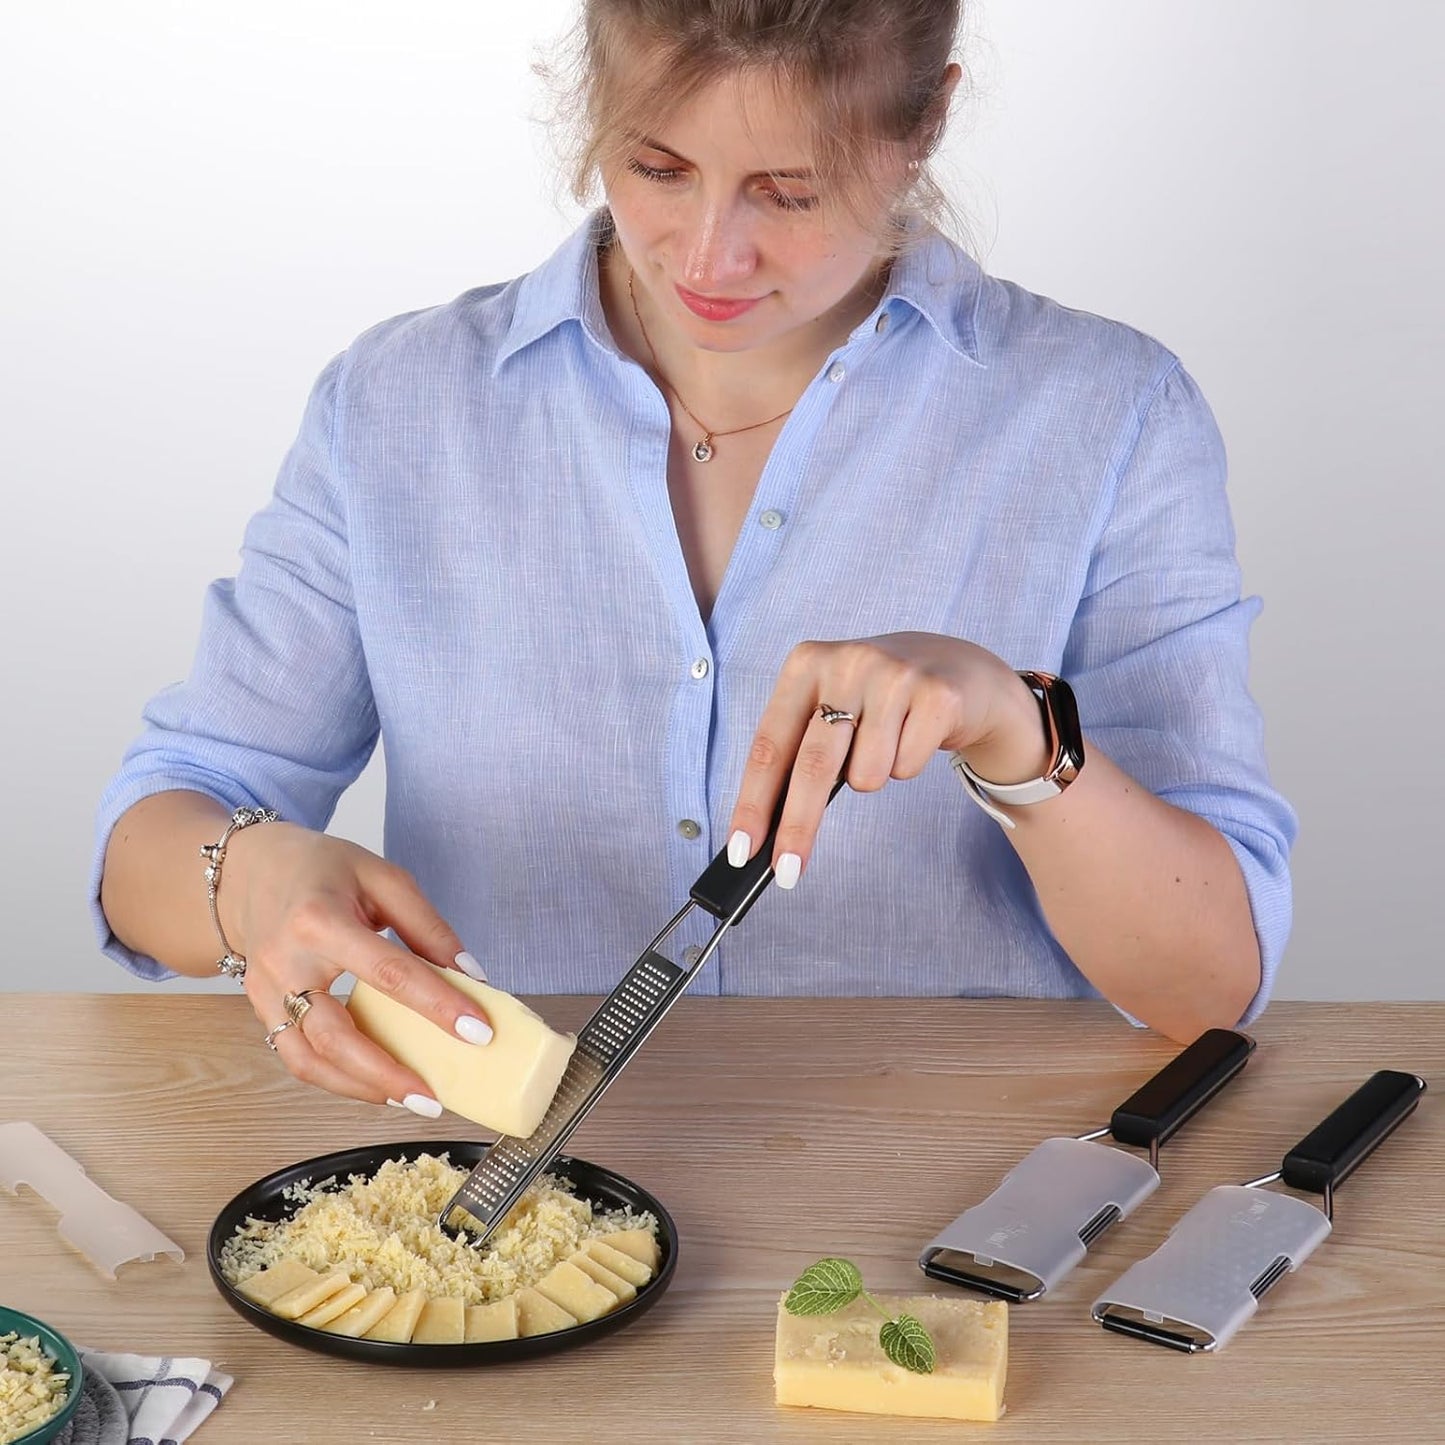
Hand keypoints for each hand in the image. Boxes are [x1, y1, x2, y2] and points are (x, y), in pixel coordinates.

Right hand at [219, 823, 491, 1112]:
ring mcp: (266, 992)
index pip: (388, 972)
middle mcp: (287, 962)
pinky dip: (336, 1079)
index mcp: (321, 919)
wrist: (247, 873)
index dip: (437, 1004)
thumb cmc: (321, 869)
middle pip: (337, 1033)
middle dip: (389, 1072)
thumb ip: (427, 926)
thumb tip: (471, 976)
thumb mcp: (382, 879)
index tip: (478, 1030)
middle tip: (435, 1095)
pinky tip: (376, 1084)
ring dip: (362, 1087)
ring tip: (411, 1098)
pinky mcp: (261, 1010)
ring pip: (309, 1058)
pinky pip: (296, 1057)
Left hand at [726, 633, 1046, 885]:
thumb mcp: (832, 706)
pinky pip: (907, 768)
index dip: (752, 803)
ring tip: (886, 745)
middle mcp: (847, 662)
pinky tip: (916, 735)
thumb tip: (770, 828)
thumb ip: (800, 751)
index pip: (769, 746)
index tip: (741, 850)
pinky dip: (908, 766)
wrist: (959, 669)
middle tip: (786, 872)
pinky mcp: (938, 696)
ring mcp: (895, 675)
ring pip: (867, 774)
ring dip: (872, 777)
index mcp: (806, 663)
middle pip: (813, 765)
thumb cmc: (878, 700)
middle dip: (797, 827)